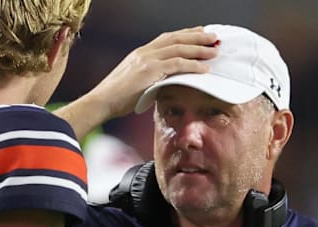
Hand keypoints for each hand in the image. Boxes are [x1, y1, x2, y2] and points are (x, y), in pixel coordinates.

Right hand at [87, 26, 217, 117]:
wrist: (102, 101)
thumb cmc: (116, 98)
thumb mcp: (135, 83)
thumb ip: (150, 79)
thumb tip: (165, 83)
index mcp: (141, 53)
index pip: (167, 38)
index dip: (185, 34)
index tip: (199, 33)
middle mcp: (145, 52)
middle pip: (176, 38)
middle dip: (197, 36)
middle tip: (214, 37)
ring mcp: (147, 60)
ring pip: (179, 49)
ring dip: (199, 49)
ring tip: (214, 50)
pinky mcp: (150, 71)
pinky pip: (177, 64)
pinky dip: (193, 65)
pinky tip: (205, 68)